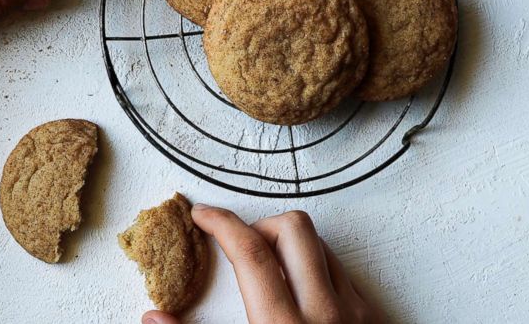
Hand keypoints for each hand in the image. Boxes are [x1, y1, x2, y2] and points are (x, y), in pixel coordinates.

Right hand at [144, 207, 384, 323]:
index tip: (202, 215)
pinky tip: (301, 296)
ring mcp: (356, 314)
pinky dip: (317, 271)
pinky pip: (342, 273)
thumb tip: (153, 319)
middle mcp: (326, 314)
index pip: (249, 253)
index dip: (220, 223)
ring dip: (290, 247)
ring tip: (270, 272)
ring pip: (320, 245)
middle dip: (259, 227)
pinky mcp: (376, 320)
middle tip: (240, 249)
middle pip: (293, 229)